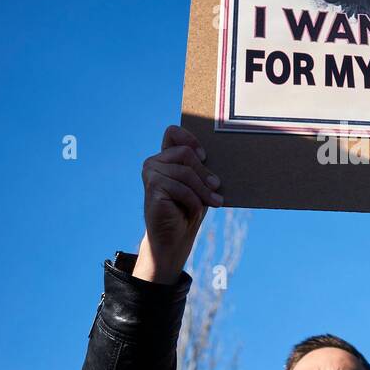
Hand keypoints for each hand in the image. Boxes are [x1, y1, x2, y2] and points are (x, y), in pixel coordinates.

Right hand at [134, 125, 222, 283]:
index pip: (173, 132)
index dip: (190, 140)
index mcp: (165, 157)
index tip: (205, 156)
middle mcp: (154, 162)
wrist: (175, 237)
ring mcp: (150, 174)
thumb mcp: (199, 184)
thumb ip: (201, 168)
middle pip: (186, 153)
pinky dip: (194, 201)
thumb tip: (219, 154)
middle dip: (205, 173)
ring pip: (186, 172)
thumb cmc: (189, 208)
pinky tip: (195, 211)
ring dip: (203, 191)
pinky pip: (182, 188)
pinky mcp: (152, 188)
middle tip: (217, 188)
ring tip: (214, 202)